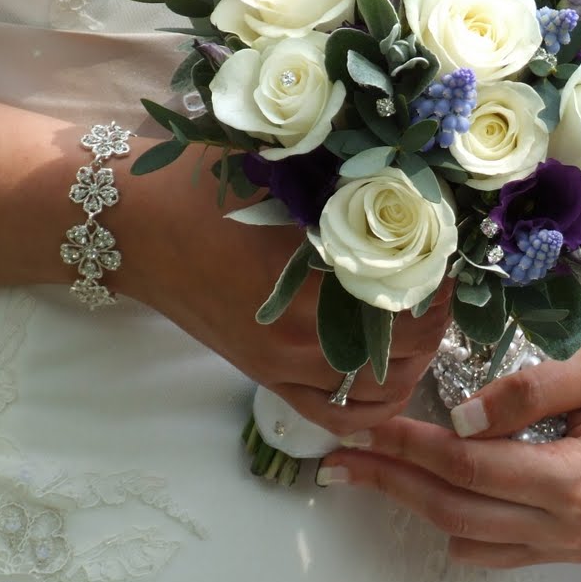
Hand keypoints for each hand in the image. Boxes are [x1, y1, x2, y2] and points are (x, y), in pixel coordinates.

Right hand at [115, 139, 453, 433]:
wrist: (130, 224)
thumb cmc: (203, 182)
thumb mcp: (283, 165)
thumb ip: (347, 180)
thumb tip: (421, 181)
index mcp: (311, 276)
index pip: (409, 296)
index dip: (442, 278)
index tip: (450, 251)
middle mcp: (302, 333)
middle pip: (406, 349)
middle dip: (437, 321)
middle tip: (443, 287)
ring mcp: (282, 364)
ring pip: (379, 393)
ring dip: (415, 364)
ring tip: (422, 327)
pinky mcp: (265, 378)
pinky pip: (336, 417)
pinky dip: (374, 409)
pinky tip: (392, 378)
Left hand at [320, 326, 580, 566]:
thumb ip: (530, 390)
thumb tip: (460, 417)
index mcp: (580, 482)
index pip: (470, 468)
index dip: (409, 447)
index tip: (362, 425)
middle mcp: (574, 527)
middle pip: (456, 511)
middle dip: (392, 482)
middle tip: (338, 458)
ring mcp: (574, 544)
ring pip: (469, 537)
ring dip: (416, 503)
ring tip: (370, 472)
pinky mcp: (575, 544)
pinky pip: (498, 548)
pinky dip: (456, 522)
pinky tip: (432, 491)